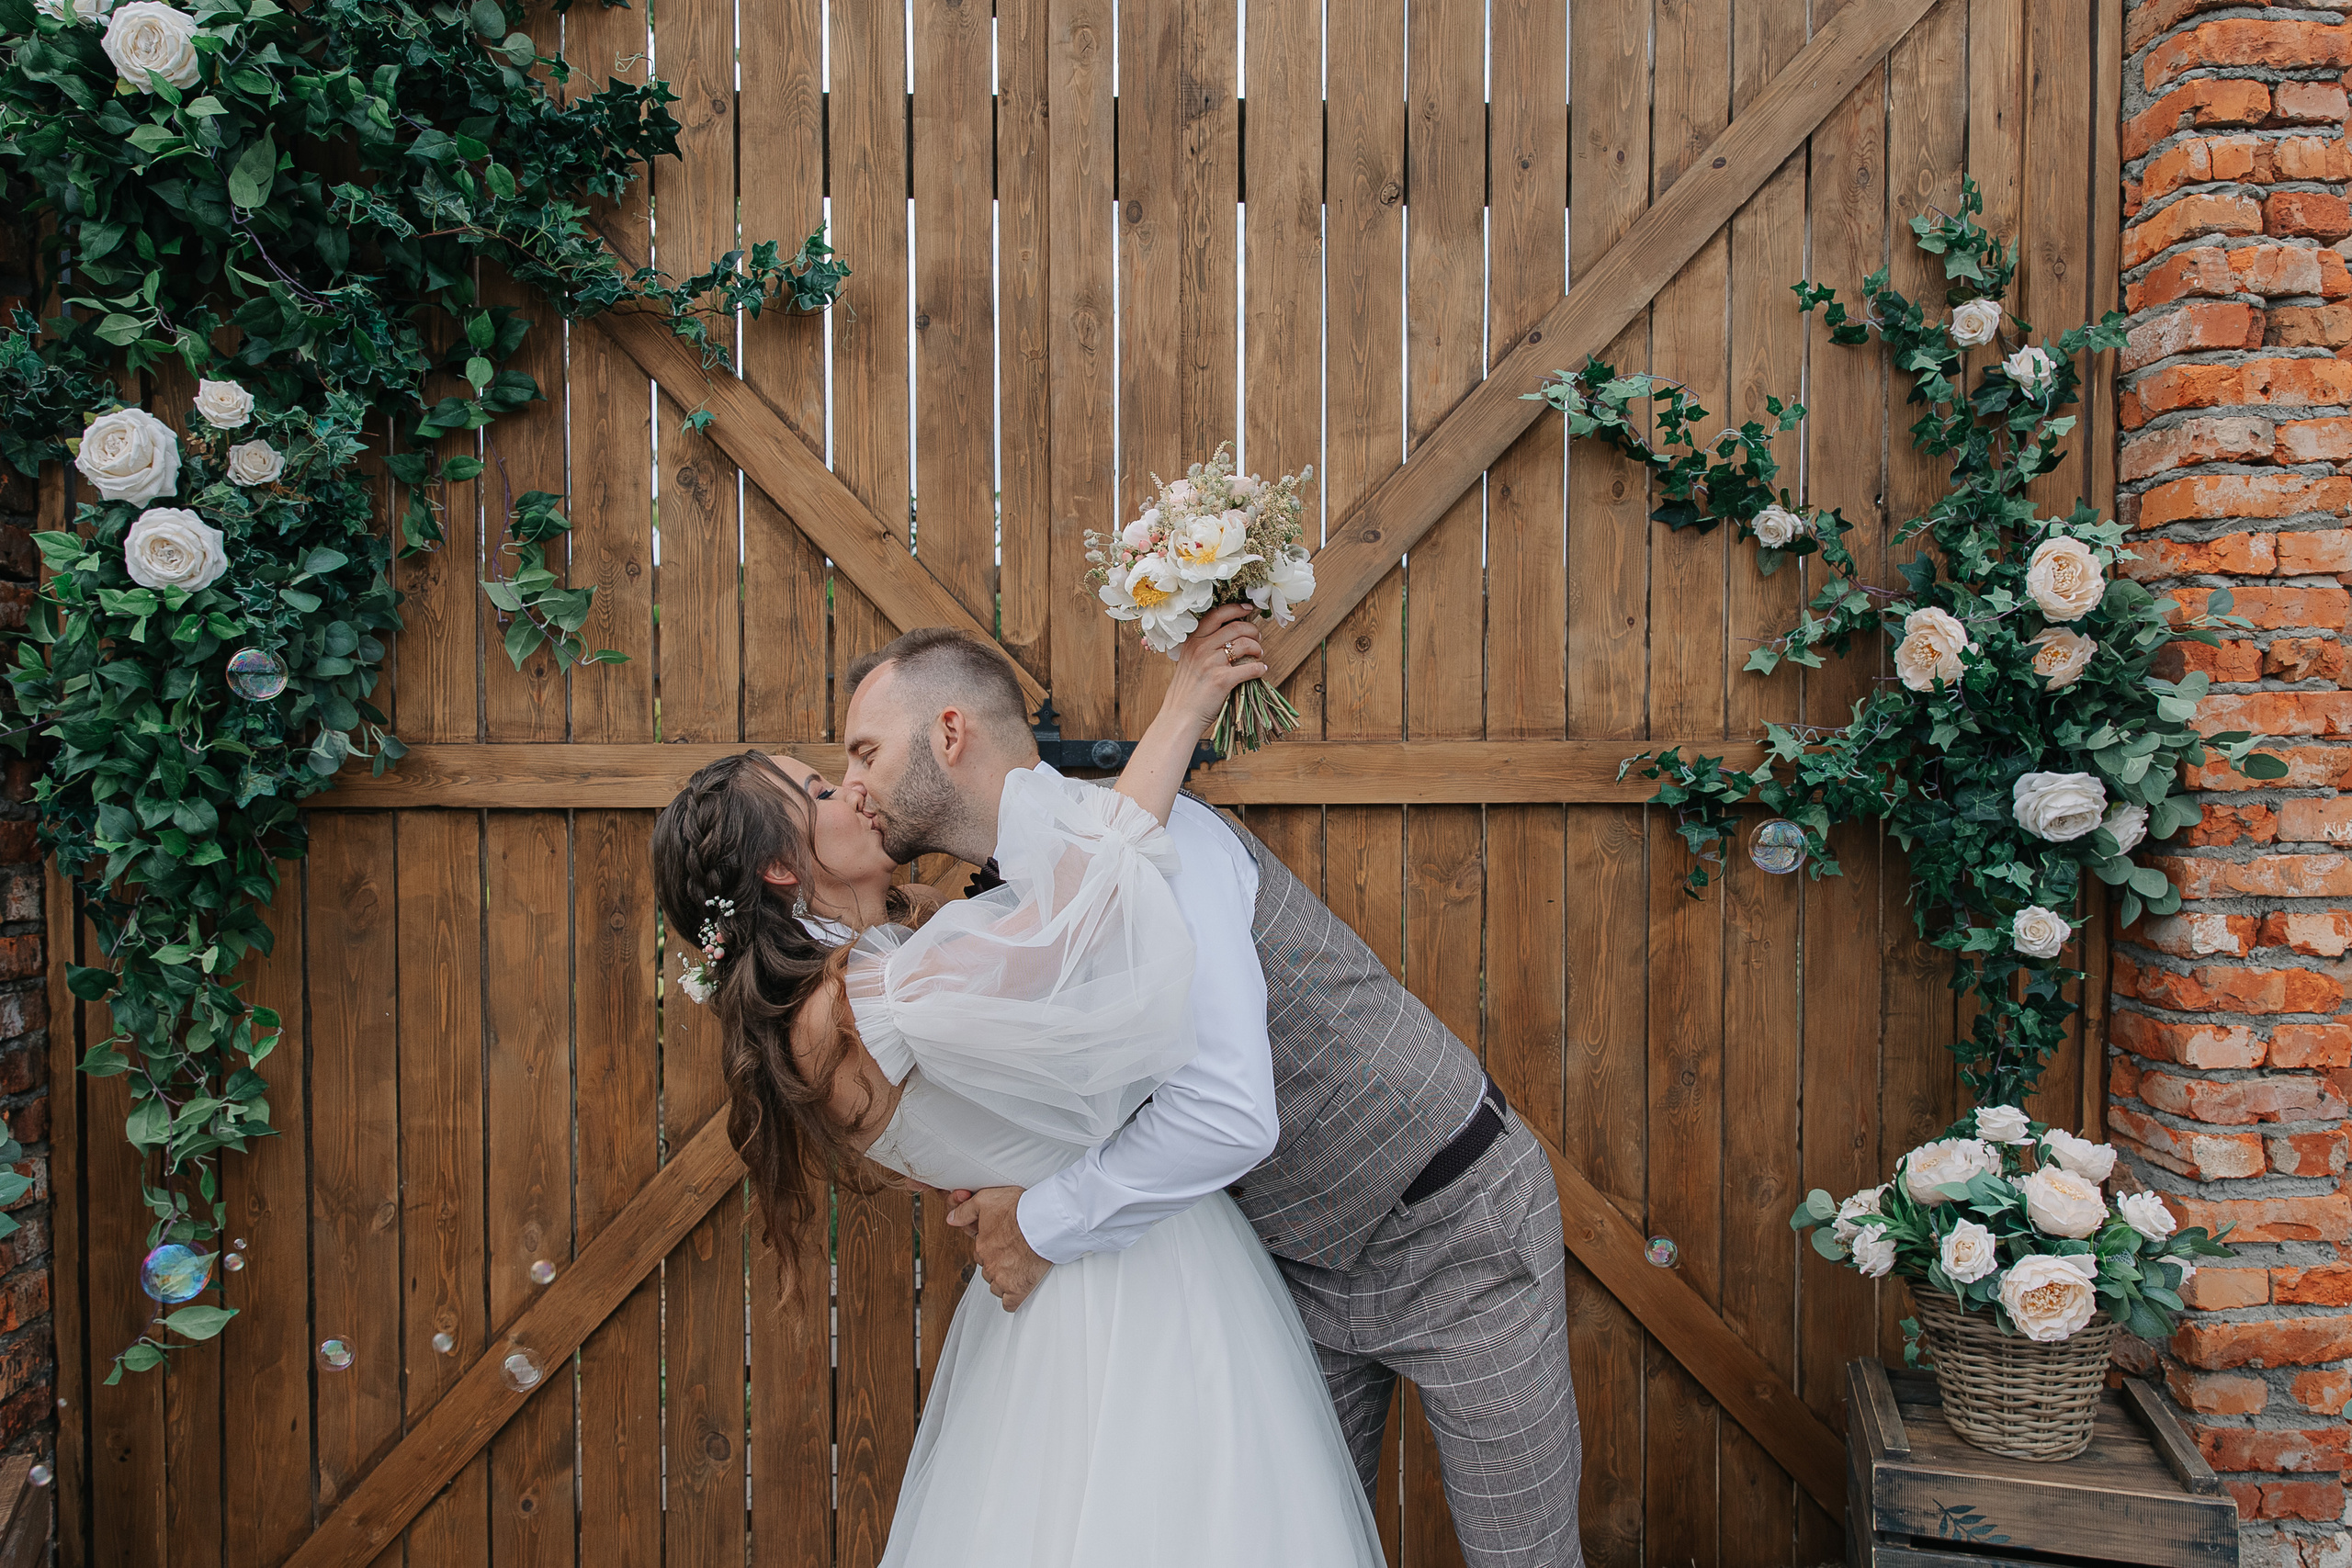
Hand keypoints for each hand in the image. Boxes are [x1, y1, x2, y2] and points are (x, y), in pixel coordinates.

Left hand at [944, 1186, 1051, 1310]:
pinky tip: (1019, 1288)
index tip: (1004, 1244)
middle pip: (989, 1270)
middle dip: (999, 1264)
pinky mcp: (1018, 1290)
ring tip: (1020, 1267)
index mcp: (982, 1245)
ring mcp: (1003, 1279)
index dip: (992, 1248)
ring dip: (1005, 1280)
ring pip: (997, 1286)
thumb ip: (966, 1210)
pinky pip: (1009, 1303)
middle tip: (1014, 1254)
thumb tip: (951, 1219)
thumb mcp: (986, 1199)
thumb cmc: (1021, 1208)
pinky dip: (1013, 1298)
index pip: (980, 1253)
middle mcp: (989, 1264)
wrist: (1044, 1221)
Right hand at [1160, 603, 1267, 734]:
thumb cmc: (1186, 692)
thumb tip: (1229, 638)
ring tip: (1258, 656)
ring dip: (1258, 649)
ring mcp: (1211, 663)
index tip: (1248, 609)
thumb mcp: (1187, 662)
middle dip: (1253, 631)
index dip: (1236, 609)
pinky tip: (1260, 671)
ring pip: (1246, 644)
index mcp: (1193, 641)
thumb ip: (1203, 648)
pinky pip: (1251, 667)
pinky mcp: (1222, 680)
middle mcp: (1201, 648)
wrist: (1179, 716)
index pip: (1217, 615)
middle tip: (1257, 640)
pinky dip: (1260, 668)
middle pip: (1236, 627)